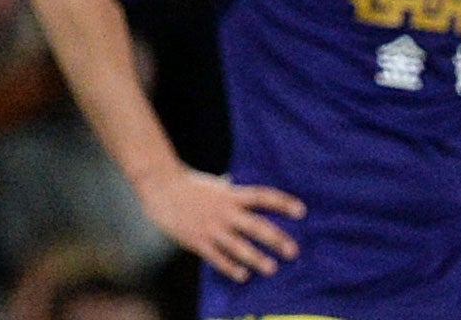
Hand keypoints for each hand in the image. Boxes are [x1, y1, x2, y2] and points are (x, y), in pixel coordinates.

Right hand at [132, 162, 302, 282]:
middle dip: (276, 239)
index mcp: (228, 195)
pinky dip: (230, 267)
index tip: (301, 211)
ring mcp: (210, 226)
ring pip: (238, 245)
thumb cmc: (188, 185)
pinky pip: (217, 257)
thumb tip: (244, 191)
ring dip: (256, 258)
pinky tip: (243, 275)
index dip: (282, 203)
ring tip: (271, 268)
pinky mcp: (197, 240)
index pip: (261, 196)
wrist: (158, 186)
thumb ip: (230, 191)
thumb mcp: (213, 184)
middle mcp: (223, 211)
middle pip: (255, 225)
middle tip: (293, 251)